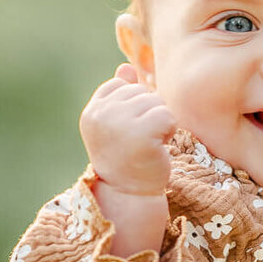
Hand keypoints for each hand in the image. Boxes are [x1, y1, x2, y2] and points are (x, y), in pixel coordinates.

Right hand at [79, 65, 175, 195]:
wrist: (130, 193)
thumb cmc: (126, 158)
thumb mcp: (116, 125)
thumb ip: (119, 95)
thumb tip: (127, 68)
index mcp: (92, 112)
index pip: (120, 85)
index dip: (133, 106)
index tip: (128, 132)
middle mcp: (101, 115)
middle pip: (141, 91)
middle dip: (148, 114)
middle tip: (140, 141)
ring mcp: (120, 124)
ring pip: (156, 101)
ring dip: (160, 122)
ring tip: (148, 144)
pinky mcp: (141, 134)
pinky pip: (167, 115)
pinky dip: (169, 131)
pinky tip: (158, 146)